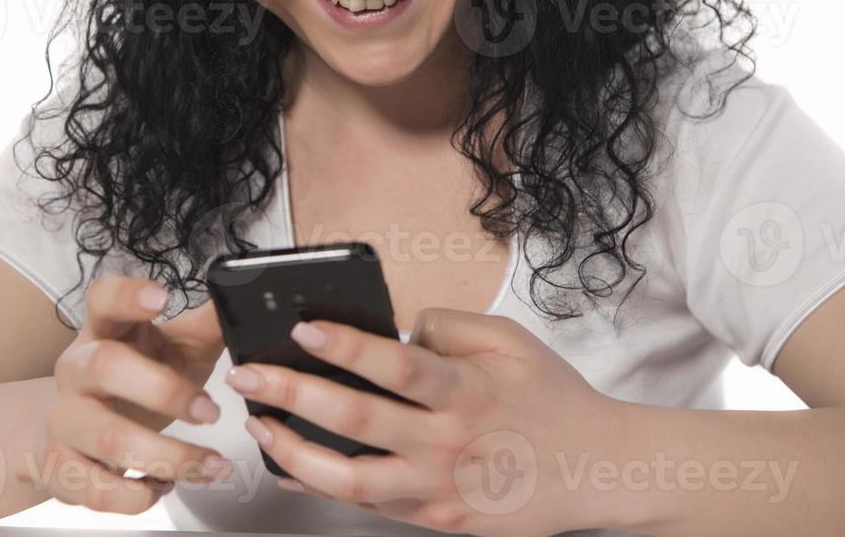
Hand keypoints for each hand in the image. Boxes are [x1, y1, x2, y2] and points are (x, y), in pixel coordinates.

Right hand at [41, 274, 231, 512]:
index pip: (103, 299)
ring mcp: (64, 419)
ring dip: (167, 456)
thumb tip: (242, 303)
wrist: (74, 427)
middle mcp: (76, 370)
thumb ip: (207, 327)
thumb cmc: (134, 380)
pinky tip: (163, 485)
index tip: (162, 297)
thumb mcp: (173, 348)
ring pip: (107, 438)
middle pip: (105, 366)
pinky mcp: (58, 467)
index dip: (128, 295)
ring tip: (210, 465)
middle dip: (165, 391)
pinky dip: (137, 496)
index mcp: (104, 331)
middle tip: (212, 412)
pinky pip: (95, 488)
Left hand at [224, 307, 617, 535]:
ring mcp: (439, 487)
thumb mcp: (510, 341)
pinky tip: (289, 467)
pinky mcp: (435, 518)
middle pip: (358, 419)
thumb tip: (392, 326)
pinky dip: (322, 487)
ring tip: (258, 425)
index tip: (302, 326)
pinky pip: (368, 506)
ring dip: (294, 452)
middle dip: (293, 394)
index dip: (345, 345)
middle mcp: (448, 441)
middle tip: (248, 375)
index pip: (396, 365)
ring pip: (351, 479)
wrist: (596, 470)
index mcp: (467, 390)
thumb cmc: (551, 398)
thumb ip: (447, 325)